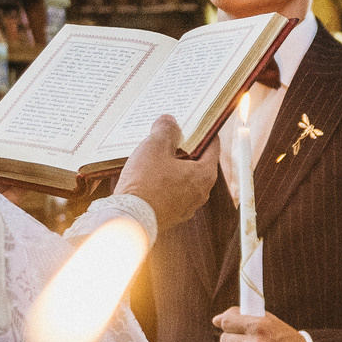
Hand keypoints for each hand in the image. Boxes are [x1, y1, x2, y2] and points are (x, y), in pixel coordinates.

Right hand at [116, 115, 217, 231]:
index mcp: (204, 175)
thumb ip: (166, 130)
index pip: (212, 146)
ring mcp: (186, 207)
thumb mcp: (155, 147)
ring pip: (183, 179)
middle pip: (197, 163)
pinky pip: (171, 192)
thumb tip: (170, 121)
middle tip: (171, 133)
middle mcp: (200, 193)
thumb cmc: (145, 183)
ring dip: (172, 165)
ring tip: (155, 152)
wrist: (129, 220)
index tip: (194, 121)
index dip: (203, 131)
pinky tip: (147, 174)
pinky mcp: (170, 216)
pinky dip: (164, 182)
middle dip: (185, 147)